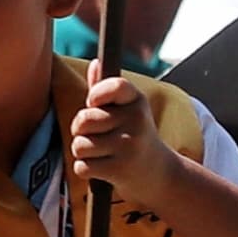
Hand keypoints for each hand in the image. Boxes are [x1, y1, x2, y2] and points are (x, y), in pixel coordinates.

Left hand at [66, 71, 185, 214]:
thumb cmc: (133, 135)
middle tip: (93, 134)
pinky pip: (82, 166)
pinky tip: (102, 168)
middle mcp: (136, 120)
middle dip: (80, 130)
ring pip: (79, 145)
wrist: (158, 172)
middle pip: (83, 120)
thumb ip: (106, 89)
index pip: (114, 86)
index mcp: (136, 100)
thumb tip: (95, 63)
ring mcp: (128, 145)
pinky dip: (85, 169)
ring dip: (82, 152)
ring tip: (100, 152)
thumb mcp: (126, 110)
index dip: (96, 94)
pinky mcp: (120, 168)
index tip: (93, 103)